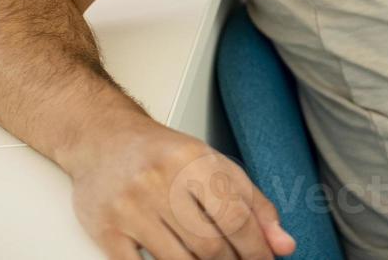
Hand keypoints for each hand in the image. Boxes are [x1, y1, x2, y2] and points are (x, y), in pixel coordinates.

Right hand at [67, 118, 295, 259]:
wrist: (102, 139)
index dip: (256, 248)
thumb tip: (284, 245)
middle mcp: (160, 182)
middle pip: (209, 245)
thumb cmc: (164, 155)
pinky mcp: (105, 229)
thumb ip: (253, 203)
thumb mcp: (214, 165)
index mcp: (193, 161)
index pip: (236, 218)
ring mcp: (130, 208)